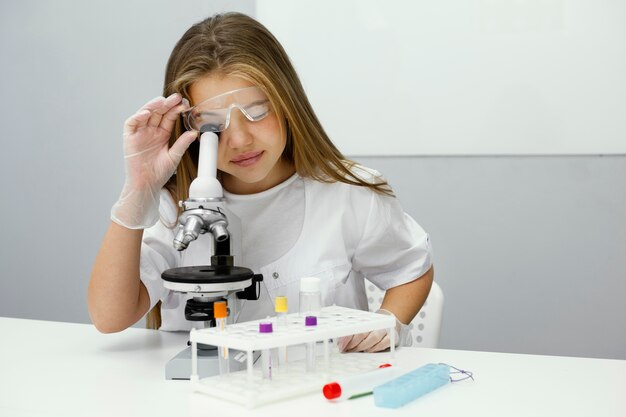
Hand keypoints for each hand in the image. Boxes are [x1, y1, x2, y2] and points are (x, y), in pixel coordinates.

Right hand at [111, 94, 197, 228]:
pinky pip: (132, 123)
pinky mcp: (129, 137)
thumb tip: (194, 132)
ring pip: (145, 114)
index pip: (169, 117)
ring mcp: (140, 133)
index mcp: (162, 134)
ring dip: (153, 106)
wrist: (147, 184)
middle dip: (167, 104)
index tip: (185, 104)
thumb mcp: (174, 156)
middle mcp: (151, 131)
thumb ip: (182, 144)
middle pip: (158, 112)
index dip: (176, 109)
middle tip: (176, 98)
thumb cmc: (159, 173)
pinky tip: (147, 113)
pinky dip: (138, 116)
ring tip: (163, 101)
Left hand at [337, 309, 402, 352]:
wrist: (390, 320)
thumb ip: (351, 334)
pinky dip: (375, 348)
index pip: (354, 328)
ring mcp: (384, 330)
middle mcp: (375, 324)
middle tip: (347, 349)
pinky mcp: (391, 337)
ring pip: (373, 338)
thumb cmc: (372, 327)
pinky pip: (383, 344)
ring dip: (363, 346)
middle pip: (362, 333)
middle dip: (353, 344)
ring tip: (356, 350)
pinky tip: (369, 351)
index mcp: (366, 320)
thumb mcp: (361, 327)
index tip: (341, 346)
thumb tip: (340, 343)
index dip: (346, 338)